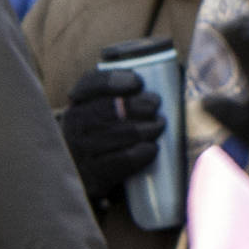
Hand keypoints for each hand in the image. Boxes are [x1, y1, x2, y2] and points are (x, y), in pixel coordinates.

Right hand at [60, 68, 163, 203]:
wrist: (86, 175)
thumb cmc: (107, 133)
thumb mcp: (106, 108)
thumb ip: (129, 91)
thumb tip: (174, 72)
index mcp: (77, 103)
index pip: (92, 83)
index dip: (116, 80)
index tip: (138, 83)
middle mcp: (74, 125)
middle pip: (112, 107)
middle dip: (142, 105)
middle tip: (155, 107)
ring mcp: (80, 151)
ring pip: (123, 133)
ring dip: (148, 128)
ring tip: (158, 126)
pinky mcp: (93, 176)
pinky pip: (124, 159)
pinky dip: (144, 152)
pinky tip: (152, 148)